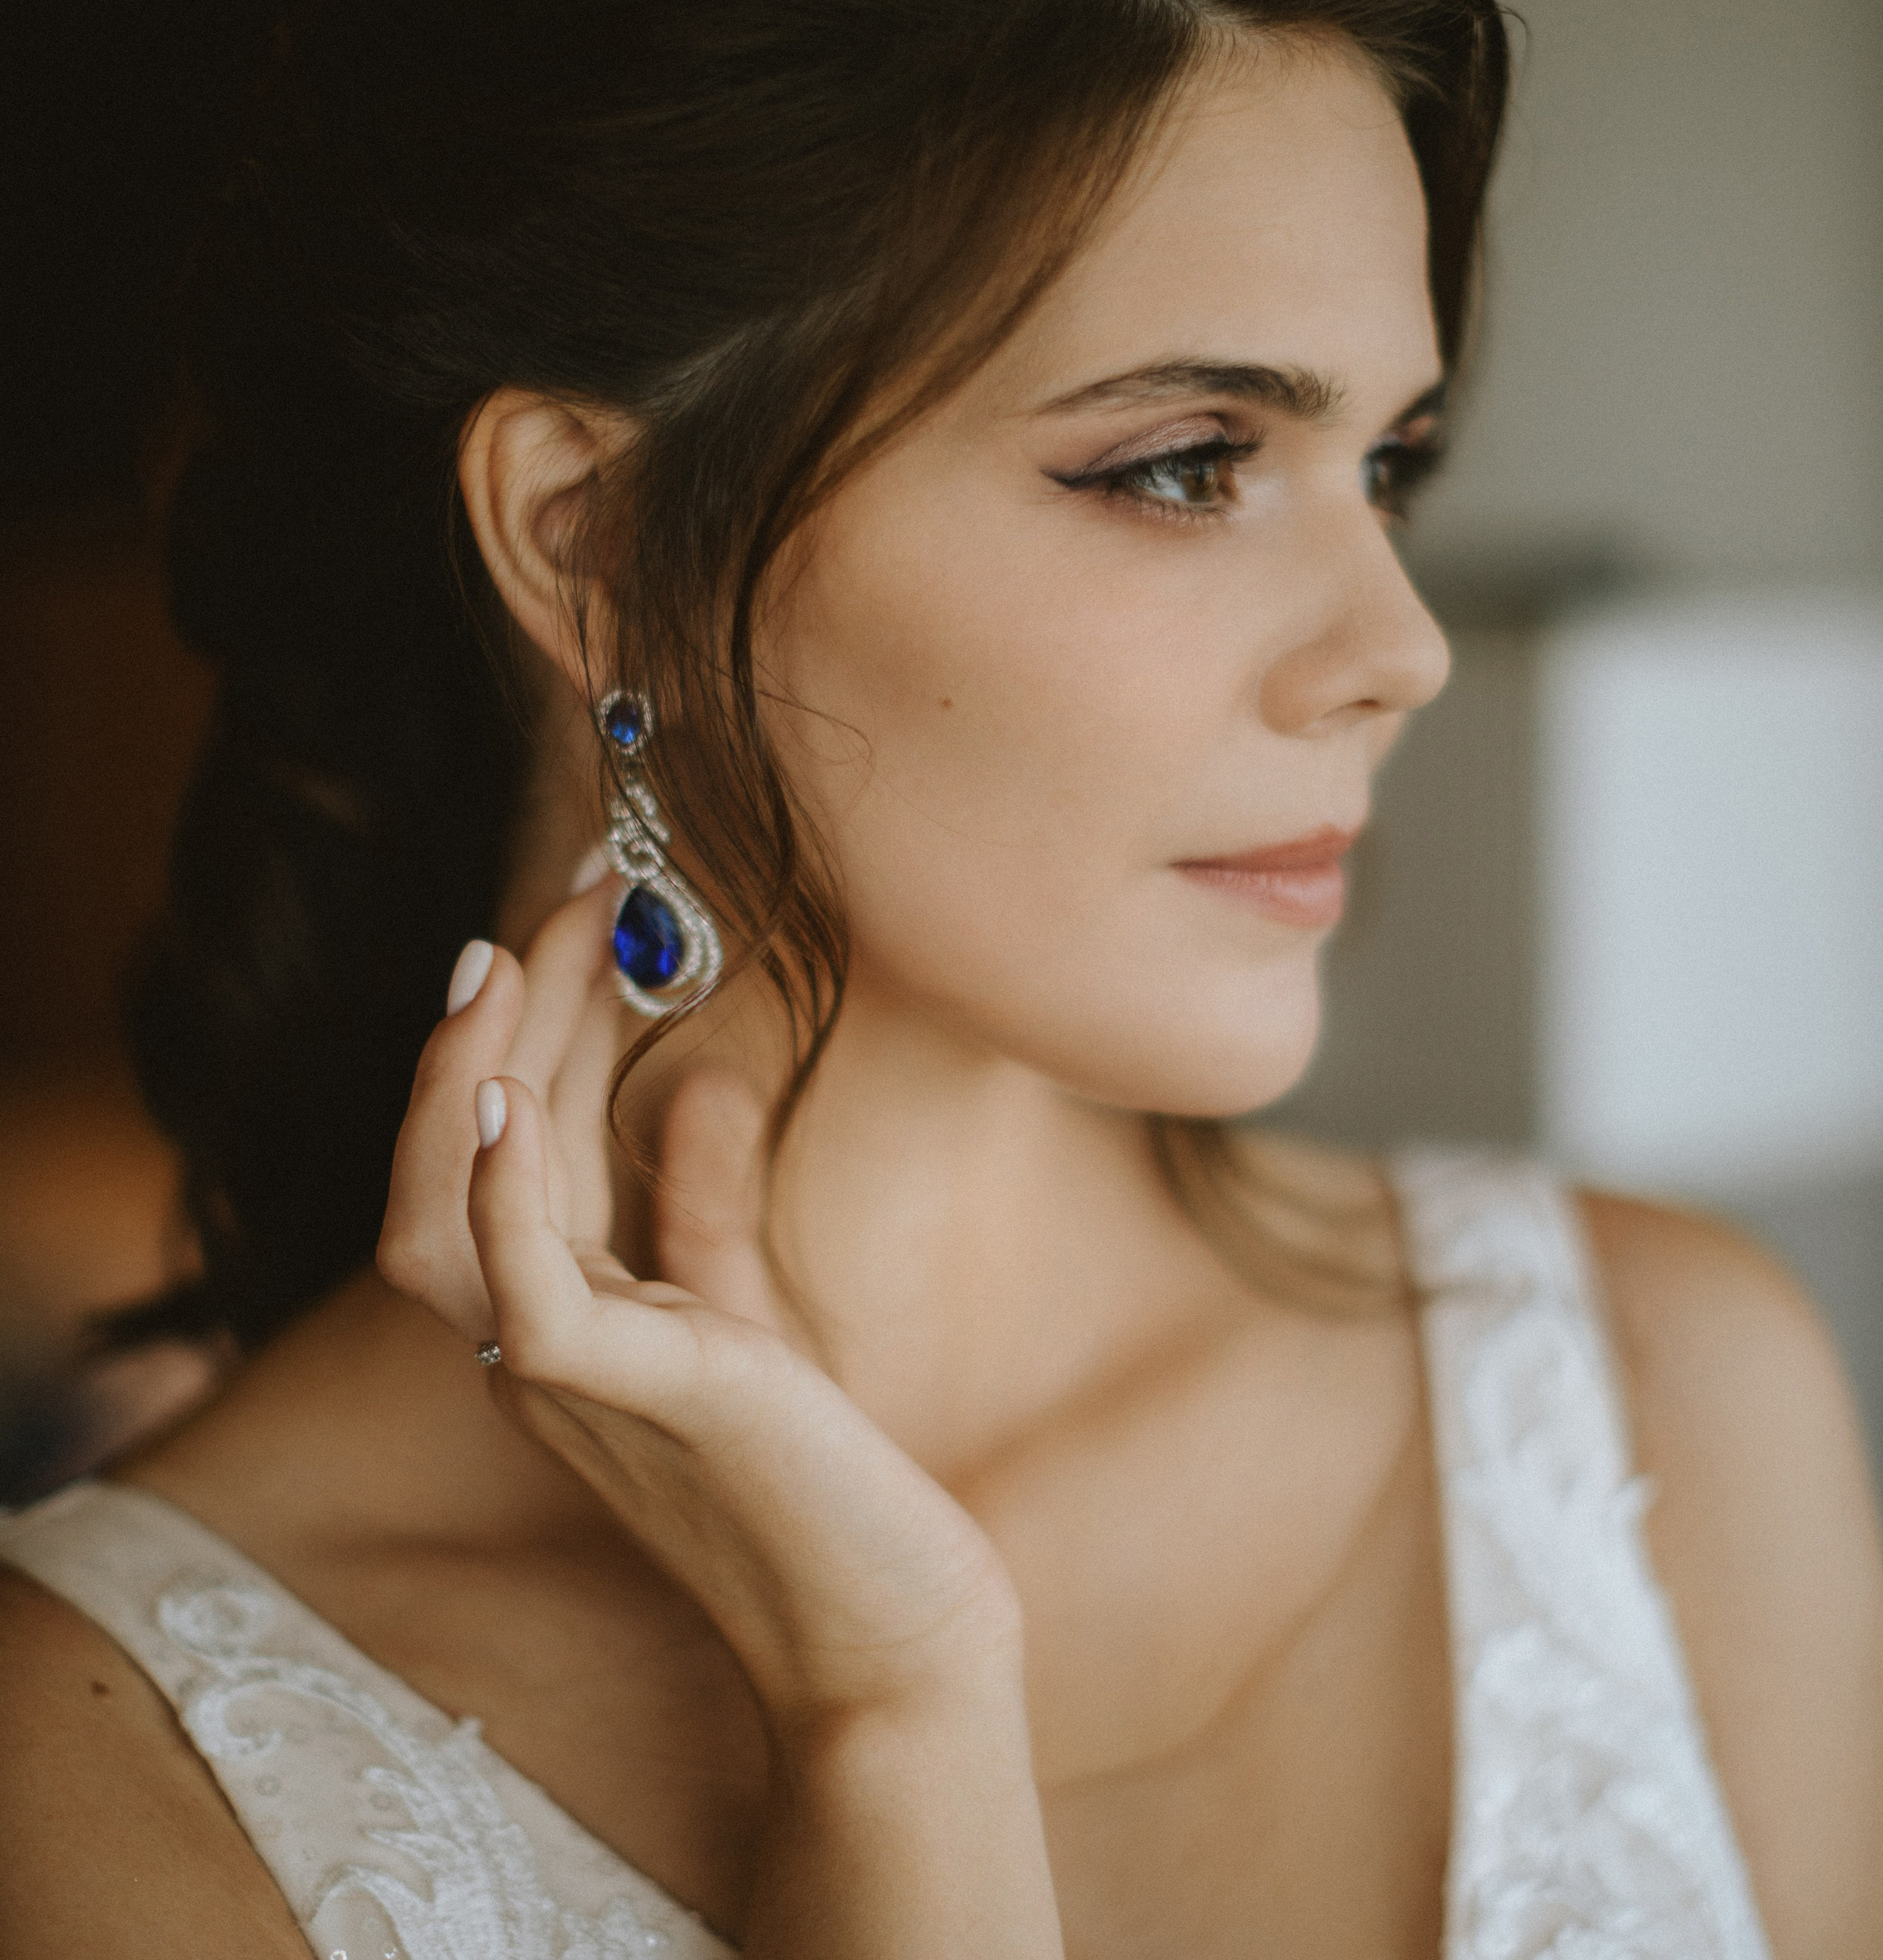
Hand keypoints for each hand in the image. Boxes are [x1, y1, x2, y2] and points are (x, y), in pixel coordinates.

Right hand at [376, 878, 1020, 1730]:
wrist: (888, 1624)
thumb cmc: (813, 1476)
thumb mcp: (741, 1310)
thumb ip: (701, 1206)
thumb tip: (695, 1085)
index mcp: (548, 1317)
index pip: (498, 1145)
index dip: (525, 1022)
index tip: (583, 906)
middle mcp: (523, 1347)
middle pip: (461, 1155)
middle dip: (508, 1008)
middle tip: (575, 881)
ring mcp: (564, 1382)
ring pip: (443, 1217)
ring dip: (477, 1070)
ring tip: (525, 951)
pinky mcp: (632, 1399)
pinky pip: (518, 1297)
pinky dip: (501, 1196)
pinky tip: (512, 1103)